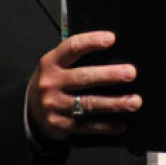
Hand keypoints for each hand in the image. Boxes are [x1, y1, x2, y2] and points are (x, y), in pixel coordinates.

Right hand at [27, 31, 141, 141]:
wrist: (31, 111)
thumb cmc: (54, 81)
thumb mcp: (57, 65)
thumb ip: (77, 57)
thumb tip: (113, 50)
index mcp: (51, 62)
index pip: (72, 47)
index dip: (91, 42)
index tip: (112, 39)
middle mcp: (51, 83)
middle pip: (84, 77)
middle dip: (109, 75)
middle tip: (131, 73)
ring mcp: (54, 105)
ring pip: (88, 103)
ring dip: (114, 103)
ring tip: (135, 101)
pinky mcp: (60, 124)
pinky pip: (87, 125)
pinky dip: (106, 126)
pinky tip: (122, 124)